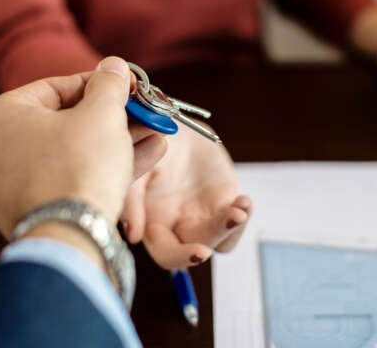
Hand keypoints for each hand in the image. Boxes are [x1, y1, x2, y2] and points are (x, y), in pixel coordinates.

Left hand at [0, 57, 167, 238]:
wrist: (70, 237)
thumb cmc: (78, 169)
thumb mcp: (102, 113)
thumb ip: (109, 84)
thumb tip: (113, 67)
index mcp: (1, 117)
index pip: (55, 87)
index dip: (98, 83)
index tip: (125, 85)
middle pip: (65, 123)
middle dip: (112, 117)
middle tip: (141, 113)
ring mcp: (10, 186)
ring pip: (71, 154)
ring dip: (115, 143)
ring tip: (153, 135)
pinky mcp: (30, 212)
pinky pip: (70, 180)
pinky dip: (102, 169)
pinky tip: (143, 158)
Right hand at [120, 125, 251, 269]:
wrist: (168, 119)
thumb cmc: (145, 140)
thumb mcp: (136, 164)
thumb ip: (131, 199)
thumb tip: (133, 235)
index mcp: (153, 222)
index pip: (166, 253)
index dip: (180, 257)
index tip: (199, 252)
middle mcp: (178, 224)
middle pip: (197, 250)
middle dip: (214, 239)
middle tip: (230, 221)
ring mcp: (203, 214)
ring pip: (222, 239)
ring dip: (233, 228)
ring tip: (240, 210)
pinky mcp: (223, 201)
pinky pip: (237, 219)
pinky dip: (244, 213)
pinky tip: (244, 202)